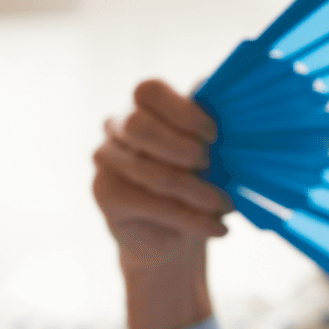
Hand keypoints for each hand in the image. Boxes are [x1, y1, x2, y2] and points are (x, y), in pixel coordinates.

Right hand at [92, 79, 231, 271]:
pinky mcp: (103, 191)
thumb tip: (226, 101)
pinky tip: (218, 228)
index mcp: (147, 106)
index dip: (184, 111)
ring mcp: (106, 157)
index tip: (214, 135)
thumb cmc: (199, 184)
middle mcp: (119, 124)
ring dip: (196, 191)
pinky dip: (190, 218)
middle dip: (182, 148)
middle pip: (139, 125)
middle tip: (209, 165)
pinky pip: (150, 203)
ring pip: (151, 171)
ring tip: (225, 205)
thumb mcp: (214, 158)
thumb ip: (212, 132)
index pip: (150, 91)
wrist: (174, 238)